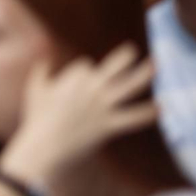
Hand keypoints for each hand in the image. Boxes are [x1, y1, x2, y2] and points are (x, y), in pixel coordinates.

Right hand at [0, 44, 158, 188]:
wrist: (44, 145)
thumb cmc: (36, 118)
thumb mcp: (34, 90)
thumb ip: (41, 72)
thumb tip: (44, 61)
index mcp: (73, 78)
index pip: (86, 66)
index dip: (84, 72)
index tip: (81, 82)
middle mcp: (91, 89)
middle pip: (112, 66)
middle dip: (124, 57)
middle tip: (133, 50)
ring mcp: (102, 106)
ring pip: (128, 87)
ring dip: (144, 75)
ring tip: (157, 65)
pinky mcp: (109, 125)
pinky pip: (132, 117)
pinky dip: (147, 113)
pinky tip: (161, 107)